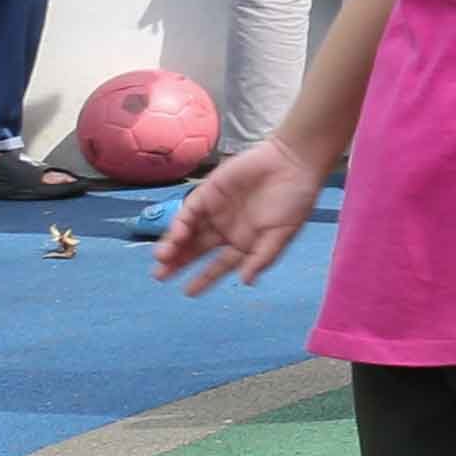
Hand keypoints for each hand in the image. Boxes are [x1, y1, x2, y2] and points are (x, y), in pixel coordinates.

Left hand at [153, 139, 324, 293]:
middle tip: (160, 276)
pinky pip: (188, 212)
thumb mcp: (282, 234)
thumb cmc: (294, 200)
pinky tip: (177, 237)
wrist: (292, 163)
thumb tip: (245, 281)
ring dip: (173, 246)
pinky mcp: (207, 193)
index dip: (204, 278)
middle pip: (196, 250)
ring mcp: (214, 211)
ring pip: (187, 232)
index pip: (218, 264)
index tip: (188, 292)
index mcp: (244, 243)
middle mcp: (225, 229)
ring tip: (162, 259)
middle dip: (178, 263)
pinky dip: (180, 225)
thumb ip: (263, 257)